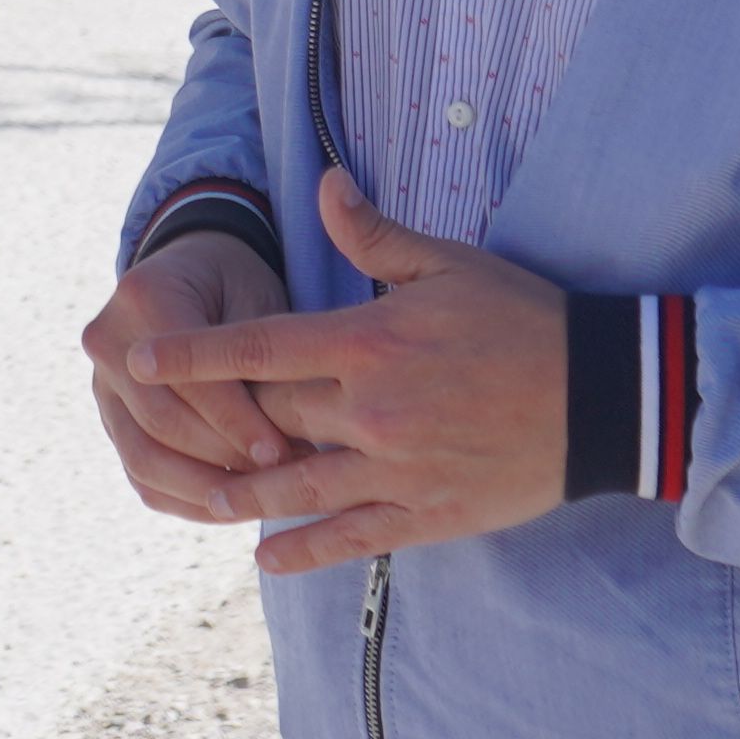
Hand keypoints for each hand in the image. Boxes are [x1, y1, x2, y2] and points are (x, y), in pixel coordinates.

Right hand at [85, 225, 305, 522]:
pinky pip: (142, 477)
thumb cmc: (240, 288)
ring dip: (206, 490)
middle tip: (282, 482)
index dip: (235, 420)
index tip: (282, 454)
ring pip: (144, 458)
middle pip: (162, 421)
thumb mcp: (259, 302)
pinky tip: (234, 508)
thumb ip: (263, 364)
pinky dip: (188, 501)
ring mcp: (101, 385)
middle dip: (225, 458)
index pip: (187, 377)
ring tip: (262, 500)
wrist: (195, 276)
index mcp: (143, 295)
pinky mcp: (111, 420)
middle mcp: (108, 340)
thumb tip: (290, 445)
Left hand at [121, 168, 569, 576]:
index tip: (135, 360)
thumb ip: (373, 235)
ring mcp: (397, 466)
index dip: (189, 356)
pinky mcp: (426, 511)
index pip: (257, 349)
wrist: (604, 394)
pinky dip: (303, 548)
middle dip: (228, 420)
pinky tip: (265, 554)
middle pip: (271, 418)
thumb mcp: (448, 265)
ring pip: (296, 485)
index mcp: (369, 341)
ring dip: (242, 492)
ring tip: (201, 497)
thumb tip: (324, 183)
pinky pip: (350, 537)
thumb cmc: (524, 318)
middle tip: (187, 422)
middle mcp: (372, 408)